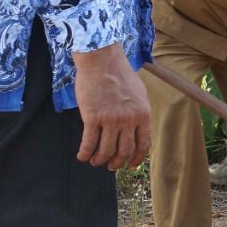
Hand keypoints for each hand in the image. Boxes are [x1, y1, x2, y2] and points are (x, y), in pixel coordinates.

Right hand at [73, 43, 151, 169]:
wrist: (102, 61)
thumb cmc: (120, 74)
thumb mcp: (139, 93)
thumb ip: (139, 112)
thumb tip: (138, 128)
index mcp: (143, 114)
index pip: (143, 144)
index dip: (137, 158)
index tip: (131, 165)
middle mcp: (129, 120)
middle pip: (124, 151)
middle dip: (116, 163)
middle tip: (110, 166)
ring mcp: (110, 119)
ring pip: (106, 150)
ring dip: (99, 160)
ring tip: (95, 161)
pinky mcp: (92, 117)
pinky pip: (89, 142)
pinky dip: (85, 153)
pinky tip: (82, 156)